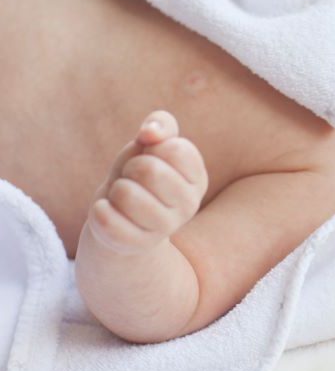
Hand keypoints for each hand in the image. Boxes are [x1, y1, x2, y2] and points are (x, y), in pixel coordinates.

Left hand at [85, 110, 208, 254]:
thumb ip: (160, 125)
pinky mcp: (135, 245)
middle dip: (130, 168)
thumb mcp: (150, 145)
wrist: (121, 218)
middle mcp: (190, 205)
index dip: (151, 147)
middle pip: (148, 170)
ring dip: (116, 189)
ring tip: (123, 197)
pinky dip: (100, 209)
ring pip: (125, 193)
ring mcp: (165, 228)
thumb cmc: (138, 175)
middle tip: (132, 179)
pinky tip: (110, 214)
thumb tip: (150, 133)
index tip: (150, 159)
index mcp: (198, 178)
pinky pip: (105, 217)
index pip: (174, 149)